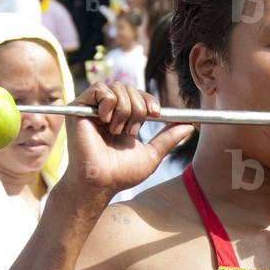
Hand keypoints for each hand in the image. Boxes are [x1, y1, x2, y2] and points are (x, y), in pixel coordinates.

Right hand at [60, 82, 194, 198]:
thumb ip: (168, 138)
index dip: (149, 100)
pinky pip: (100, 88)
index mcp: (122, 119)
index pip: (138, 96)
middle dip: (138, 109)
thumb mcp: (151, 154)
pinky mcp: (78, 106)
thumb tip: (190, 126)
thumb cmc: (121, 174)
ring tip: (116, 131)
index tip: (157, 114)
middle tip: (131, 131)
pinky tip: (105, 122)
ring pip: (117, 88)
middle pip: (129, 89)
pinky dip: (109, 104)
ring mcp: (92, 108)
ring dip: (124, 111)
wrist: (101, 182)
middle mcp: (106, 111)